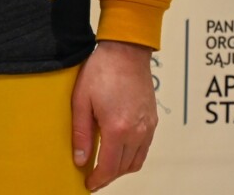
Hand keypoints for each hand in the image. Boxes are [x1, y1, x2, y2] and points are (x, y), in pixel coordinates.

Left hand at [71, 40, 157, 190]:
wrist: (126, 51)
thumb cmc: (101, 71)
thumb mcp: (80, 101)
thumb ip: (81, 133)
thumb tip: (80, 159)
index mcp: (117, 128)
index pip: (109, 166)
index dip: (98, 179)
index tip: (89, 184)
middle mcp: (137, 131)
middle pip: (124, 167)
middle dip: (108, 176)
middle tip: (94, 177)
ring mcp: (148, 127)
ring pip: (136, 161)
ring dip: (121, 168)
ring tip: (105, 166)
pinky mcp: (153, 120)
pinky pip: (144, 148)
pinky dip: (132, 156)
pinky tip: (119, 150)